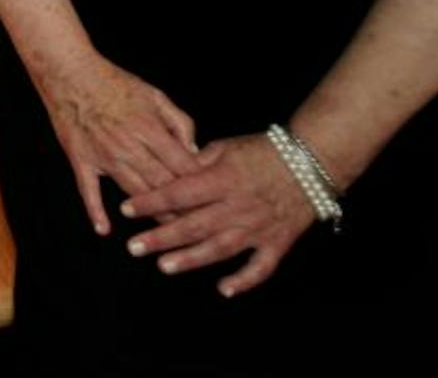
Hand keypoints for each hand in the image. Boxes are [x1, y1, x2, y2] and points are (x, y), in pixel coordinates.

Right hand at [30, 52, 200, 234]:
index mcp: (150, 129)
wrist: (70, 72)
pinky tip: (104, 229)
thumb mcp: (155, 95)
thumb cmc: (114, 82)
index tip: (214, 203)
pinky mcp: (81, 160)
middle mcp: (128, 145)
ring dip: (152, 215)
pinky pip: (88, 190)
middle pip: (163, 186)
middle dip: (183, 208)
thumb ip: (179, 122)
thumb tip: (194, 152)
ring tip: (167, 235)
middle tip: (199, 228)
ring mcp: (103, 155)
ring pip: (134, 193)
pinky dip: (96, 211)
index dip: (201, 187)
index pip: (183, 166)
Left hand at [118, 134, 317, 296]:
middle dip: (162, 237)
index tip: (126, 209)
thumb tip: (168, 172)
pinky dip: (244, 280)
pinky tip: (224, 289)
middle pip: (194, 225)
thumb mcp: (225, 147)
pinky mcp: (277, 242)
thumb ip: (196, 162)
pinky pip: (260, 267)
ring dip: (191, 259)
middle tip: (134, 247)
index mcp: (223, 179)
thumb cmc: (263, 151)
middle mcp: (238, 206)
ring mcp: (258, 227)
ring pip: (220, 248)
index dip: (151, 202)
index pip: (180, 192)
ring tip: (164, 267)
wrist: (311, 162)